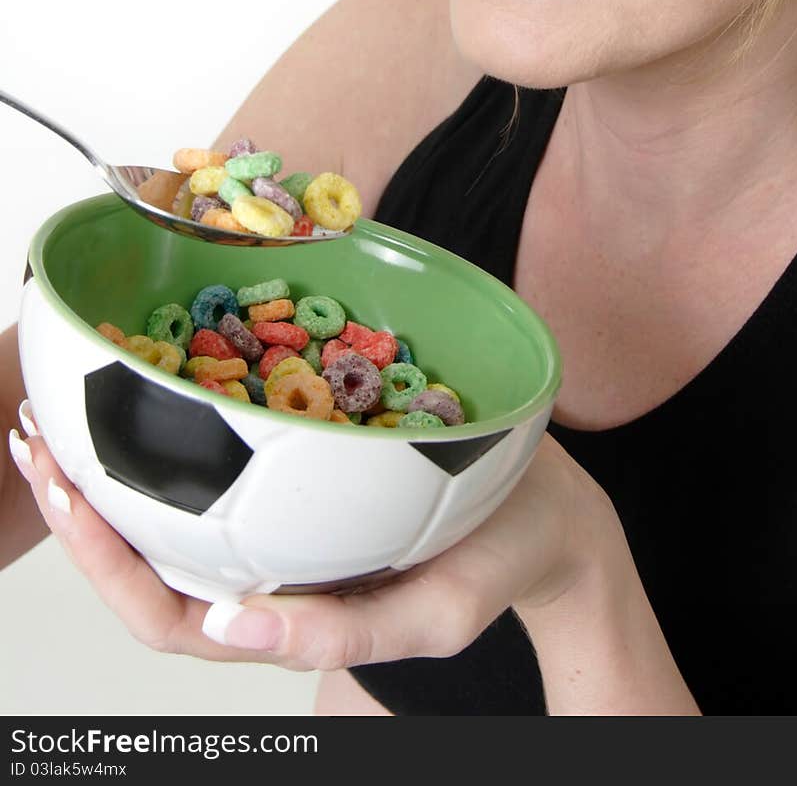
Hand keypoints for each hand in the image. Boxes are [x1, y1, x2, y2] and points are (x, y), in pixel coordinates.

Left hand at [8, 408, 614, 670]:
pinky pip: (229, 453)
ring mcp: (283, 521)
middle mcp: (268, 565)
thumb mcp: (438, 614)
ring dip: (116, 454)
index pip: (164, 613)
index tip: (67, 492)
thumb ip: (343, 630)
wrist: (545, 509)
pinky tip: (161, 368)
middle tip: (36, 431)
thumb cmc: (494, 562)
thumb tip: (232, 620)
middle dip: (81, 501)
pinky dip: (183, 415)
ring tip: (67, 397)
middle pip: (147, 557)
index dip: (101, 563)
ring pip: (178, 504)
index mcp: (283, 611)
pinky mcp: (304, 473)